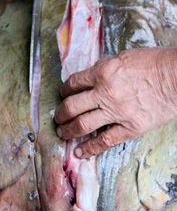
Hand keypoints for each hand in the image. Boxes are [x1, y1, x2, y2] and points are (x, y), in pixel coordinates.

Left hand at [55, 48, 176, 157]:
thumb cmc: (153, 62)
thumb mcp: (122, 57)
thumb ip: (103, 68)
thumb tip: (90, 78)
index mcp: (102, 72)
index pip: (73, 83)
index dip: (64, 90)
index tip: (63, 94)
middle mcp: (104, 93)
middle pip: (72, 106)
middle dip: (60, 113)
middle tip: (58, 117)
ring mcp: (116, 112)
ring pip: (82, 125)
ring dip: (68, 131)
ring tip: (62, 133)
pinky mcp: (130, 128)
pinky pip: (105, 141)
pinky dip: (90, 149)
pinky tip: (80, 153)